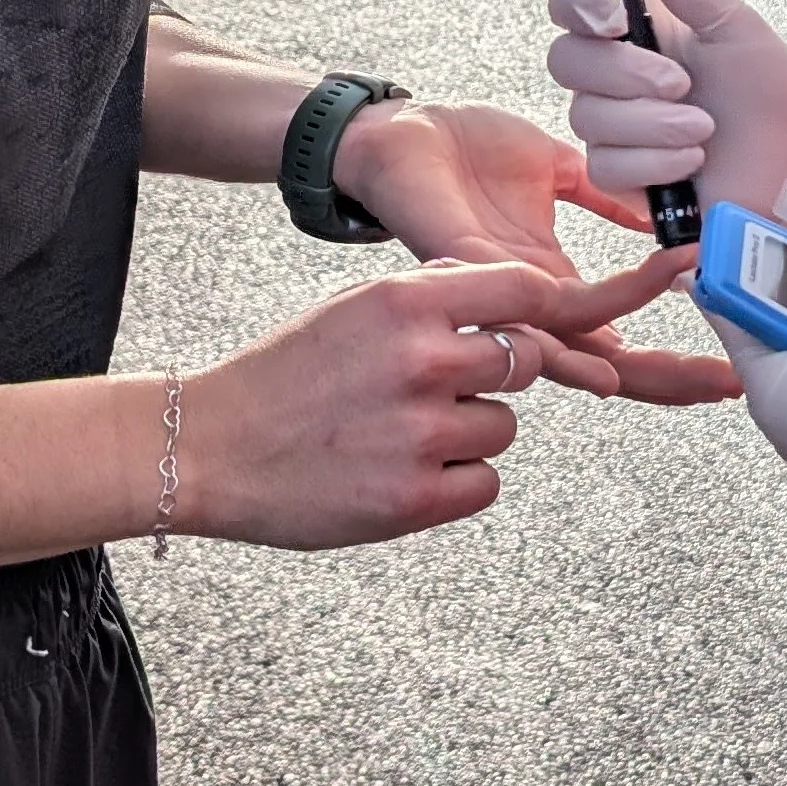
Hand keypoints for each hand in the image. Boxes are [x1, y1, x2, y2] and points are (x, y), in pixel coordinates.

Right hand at [177, 247, 700, 547]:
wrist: (210, 449)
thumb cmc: (284, 377)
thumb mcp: (353, 310)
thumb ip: (431, 301)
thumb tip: (507, 295)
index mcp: (405, 301)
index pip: (521, 289)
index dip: (549, 306)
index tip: (576, 312)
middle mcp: (422, 359)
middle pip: (524, 362)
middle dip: (494, 376)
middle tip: (434, 390)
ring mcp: (422, 431)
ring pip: (503, 426)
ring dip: (467, 433)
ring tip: (392, 435)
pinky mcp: (418, 496)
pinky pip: (486, 482)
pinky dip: (455, 482)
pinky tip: (396, 472)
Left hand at [328, 98, 738, 408]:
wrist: (399, 132)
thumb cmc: (463, 151)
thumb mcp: (554, 169)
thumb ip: (603, 194)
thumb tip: (656, 208)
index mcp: (549, 286)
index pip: (619, 339)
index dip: (670, 358)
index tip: (732, 364)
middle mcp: (529, 308)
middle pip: (611, 365)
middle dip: (675, 382)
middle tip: (734, 390)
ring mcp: (502, 303)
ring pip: (583, 353)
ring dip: (645, 368)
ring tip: (704, 375)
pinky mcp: (477, 281)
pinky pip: (537, 312)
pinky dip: (589, 321)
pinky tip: (621, 342)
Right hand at [546, 0, 786, 217]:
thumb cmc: (766, 87)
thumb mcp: (730, 24)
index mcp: (634, 28)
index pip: (570, 3)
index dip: (578, 6)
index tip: (616, 20)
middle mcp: (612, 74)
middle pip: (566, 61)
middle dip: (626, 74)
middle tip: (683, 83)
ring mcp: (613, 126)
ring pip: (588, 117)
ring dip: (653, 124)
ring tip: (705, 129)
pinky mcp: (622, 176)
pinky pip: (608, 166)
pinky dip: (654, 162)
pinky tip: (692, 160)